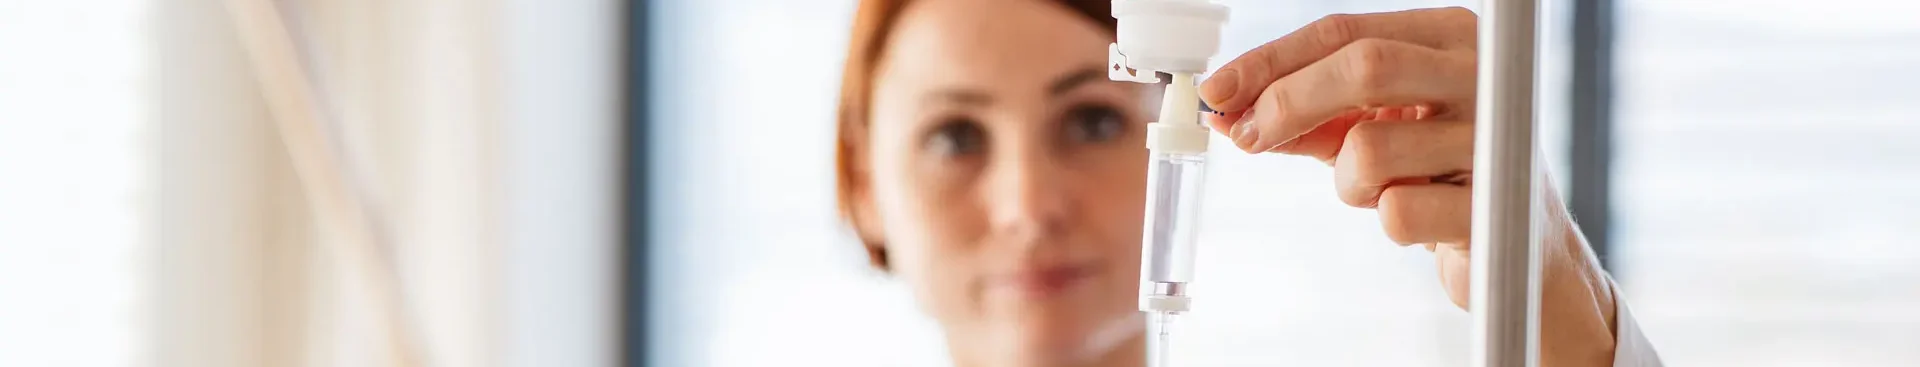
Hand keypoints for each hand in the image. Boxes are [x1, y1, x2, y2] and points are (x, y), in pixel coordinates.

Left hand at [1199, 8, 1619, 365]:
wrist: (1519, 254)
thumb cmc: (1434, 176)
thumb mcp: (1369, 130)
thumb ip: (1303, 116)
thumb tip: (1227, 110)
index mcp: (1450, 39)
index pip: (1345, 32)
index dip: (1272, 61)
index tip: (1218, 91)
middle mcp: (1483, 73)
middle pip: (1364, 66)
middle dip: (1288, 103)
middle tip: (1244, 137)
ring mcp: (1495, 137)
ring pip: (1370, 149)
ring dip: (1349, 183)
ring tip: (1385, 191)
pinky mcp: (1497, 205)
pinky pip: (1396, 212)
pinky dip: (1390, 224)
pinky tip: (1424, 222)